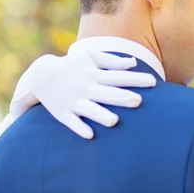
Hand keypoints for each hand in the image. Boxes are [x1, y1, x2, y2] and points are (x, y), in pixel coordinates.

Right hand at [9, 51, 156, 138]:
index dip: (135, 79)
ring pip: (89, 109)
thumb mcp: (90, 57)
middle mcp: (85, 88)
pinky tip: (89, 135)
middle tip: (138, 101)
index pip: (118, 76)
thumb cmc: (71, 65)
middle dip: (121, 97)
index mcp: (94, 74)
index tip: (153, 82)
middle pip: (106, 93)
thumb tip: (133, 62)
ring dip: (100, 115)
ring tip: (114, 121)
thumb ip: (112, 60)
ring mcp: (73, 101)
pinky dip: (79, 128)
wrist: (39, 76)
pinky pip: (71, 122)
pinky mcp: (62, 113)